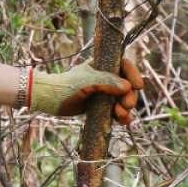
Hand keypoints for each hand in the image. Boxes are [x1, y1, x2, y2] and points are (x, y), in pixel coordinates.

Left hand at [30, 58, 144, 124]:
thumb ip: (107, 82)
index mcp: (101, 66)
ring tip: (120, 115)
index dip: (133, 74)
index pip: (123, 66)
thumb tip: (127, 88)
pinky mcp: (99, 106)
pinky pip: (115, 110)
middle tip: (126, 105)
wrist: (49, 100)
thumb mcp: (87, 82)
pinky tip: (124, 120)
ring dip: (125, 108)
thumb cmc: (66, 86)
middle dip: (129, 96)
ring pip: (122, 100)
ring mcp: (102, 93)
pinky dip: (121, 116)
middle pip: (126, 86)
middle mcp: (104, 78)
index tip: (138, 86)